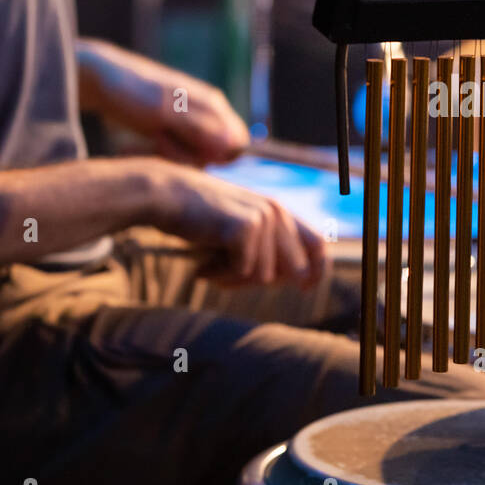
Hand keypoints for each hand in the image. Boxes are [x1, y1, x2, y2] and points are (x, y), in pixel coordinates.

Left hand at [77, 38, 248, 165]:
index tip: (190, 154)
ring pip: (195, 158)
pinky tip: (146, 144)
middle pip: (215, 155)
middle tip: (160, 140)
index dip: (218, 157)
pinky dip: (161, 155)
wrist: (100, 82)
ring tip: (150, 139)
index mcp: (213, 105)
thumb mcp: (163, 112)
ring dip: (171, 157)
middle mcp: (207, 115)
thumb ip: (199, 128)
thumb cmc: (132, 93)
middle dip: (188, 157)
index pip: (237, 143)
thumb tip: (232, 144)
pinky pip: (178, 156)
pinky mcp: (174, 133)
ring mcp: (190, 125)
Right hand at [149, 162, 327, 287]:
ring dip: (233, 280)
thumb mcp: (239, 232)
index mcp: (279, 211)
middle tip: (227, 278)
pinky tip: (202, 265)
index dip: (318, 271)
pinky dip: (219, 275)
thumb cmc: (198, 220)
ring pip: (263, 277)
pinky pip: (242, 272)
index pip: (318, 244)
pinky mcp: (245, 228)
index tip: (306, 290)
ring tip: (210, 264)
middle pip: (293, 271)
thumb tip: (298, 280)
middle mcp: (276, 212)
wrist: (165, 195)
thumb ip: (268, 251)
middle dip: (260, 283)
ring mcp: (262, 219)